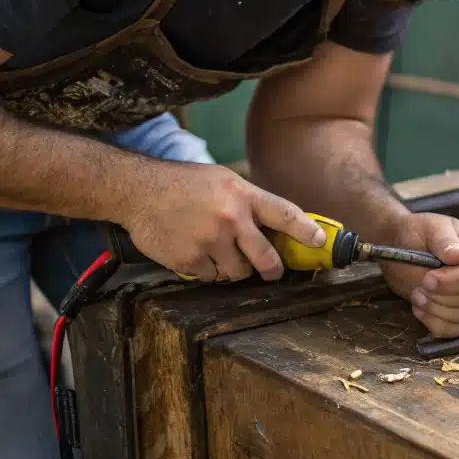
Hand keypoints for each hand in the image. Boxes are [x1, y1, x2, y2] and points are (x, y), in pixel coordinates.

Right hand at [121, 163, 325, 280]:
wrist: (139, 191)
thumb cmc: (182, 183)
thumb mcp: (222, 181)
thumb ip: (247, 201)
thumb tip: (273, 223)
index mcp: (242, 195)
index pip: (285, 215)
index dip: (307, 231)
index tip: (319, 241)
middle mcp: (231, 219)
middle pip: (266, 258)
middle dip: (273, 270)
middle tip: (272, 272)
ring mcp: (210, 242)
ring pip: (237, 272)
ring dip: (233, 268)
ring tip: (218, 252)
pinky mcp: (190, 260)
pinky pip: (211, 277)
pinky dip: (207, 270)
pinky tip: (196, 252)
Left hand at [383, 213, 458, 337]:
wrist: (400, 245)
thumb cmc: (417, 233)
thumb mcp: (429, 227)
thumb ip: (445, 240)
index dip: (449, 282)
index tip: (426, 279)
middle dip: (445, 299)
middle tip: (419, 290)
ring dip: (439, 313)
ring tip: (417, 297)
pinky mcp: (458, 312)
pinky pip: (457, 330)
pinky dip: (437, 325)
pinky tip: (419, 311)